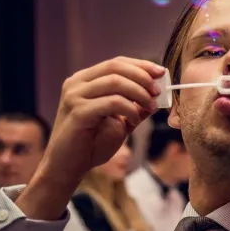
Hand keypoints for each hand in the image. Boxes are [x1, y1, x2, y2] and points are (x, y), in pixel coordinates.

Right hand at [18, 58, 164, 219]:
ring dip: (139, 93)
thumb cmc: (91, 144)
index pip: (116, 63)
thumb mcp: (120, 123)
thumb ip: (135, 107)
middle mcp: (77, 83)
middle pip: (116, 68)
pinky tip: (134, 121)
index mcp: (85, 80)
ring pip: (115, 82)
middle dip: (142, 77)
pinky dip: (129, 109)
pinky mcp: (77, 112)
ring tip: (151, 107)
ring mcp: (74, 96)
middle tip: (158, 91)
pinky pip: (111, 102)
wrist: (68, 167)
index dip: (141, 65)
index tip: (161, 73)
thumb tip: (157, 95)